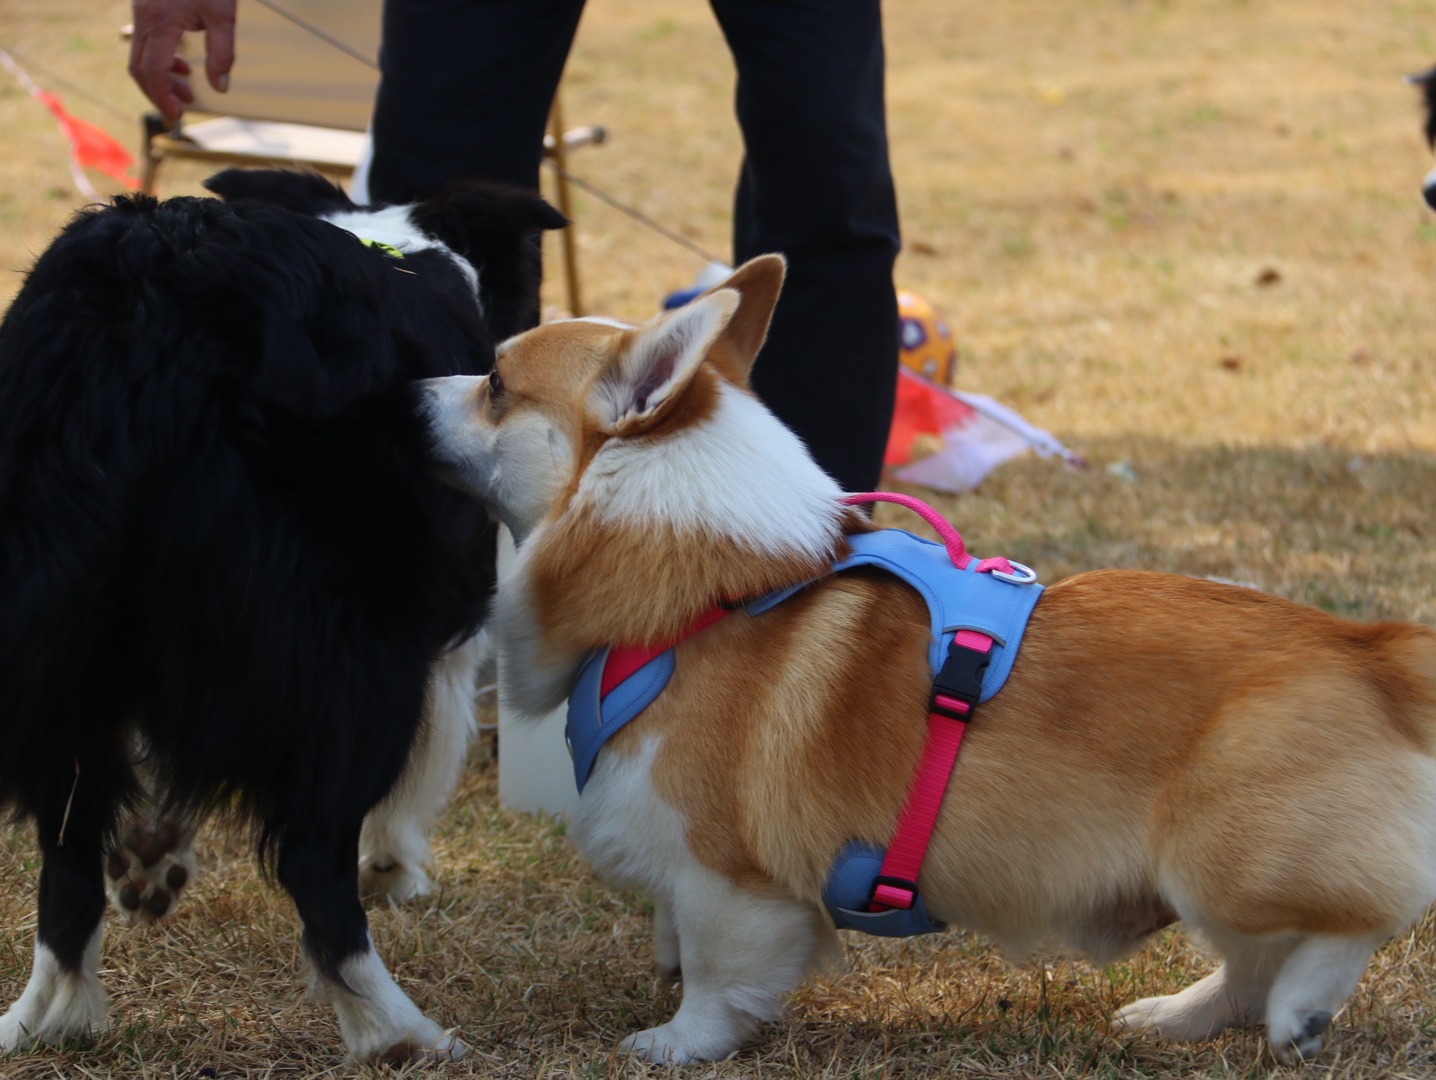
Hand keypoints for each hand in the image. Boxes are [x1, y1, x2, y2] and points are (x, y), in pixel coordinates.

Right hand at [129, 0, 237, 125]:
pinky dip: (160, 61)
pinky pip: (146, 43)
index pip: (152, 71)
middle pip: (139, 68)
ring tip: (187, 92)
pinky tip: (182, 67)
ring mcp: (141, 13)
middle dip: (158, 94)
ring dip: (161, 79)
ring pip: (140, 56)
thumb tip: (221, 87)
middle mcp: (143, 19)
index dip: (162, 98)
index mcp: (159, 22)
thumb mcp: (222, 15)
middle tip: (179, 112)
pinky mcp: (146, 9)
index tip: (177, 116)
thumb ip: (222, 53)